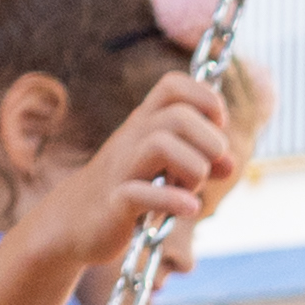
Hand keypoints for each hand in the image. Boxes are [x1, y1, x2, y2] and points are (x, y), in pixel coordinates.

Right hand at [20, 70, 252, 273]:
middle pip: (179, 116)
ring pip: (161, 144)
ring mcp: (122, 168)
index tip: (216, 128)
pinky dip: (172, 200)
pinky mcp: (115, 203)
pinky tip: (189, 208)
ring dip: (193, 169)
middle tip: (207, 168)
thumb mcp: (163, 168)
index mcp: (144, 121)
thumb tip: (231, 164)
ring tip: (192, 189)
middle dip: (209, 142)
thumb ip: (198, 159)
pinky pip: (141, 193)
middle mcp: (132, 137)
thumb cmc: (126, 186)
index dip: (206, 99)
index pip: (174, 84)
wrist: (73, 220)